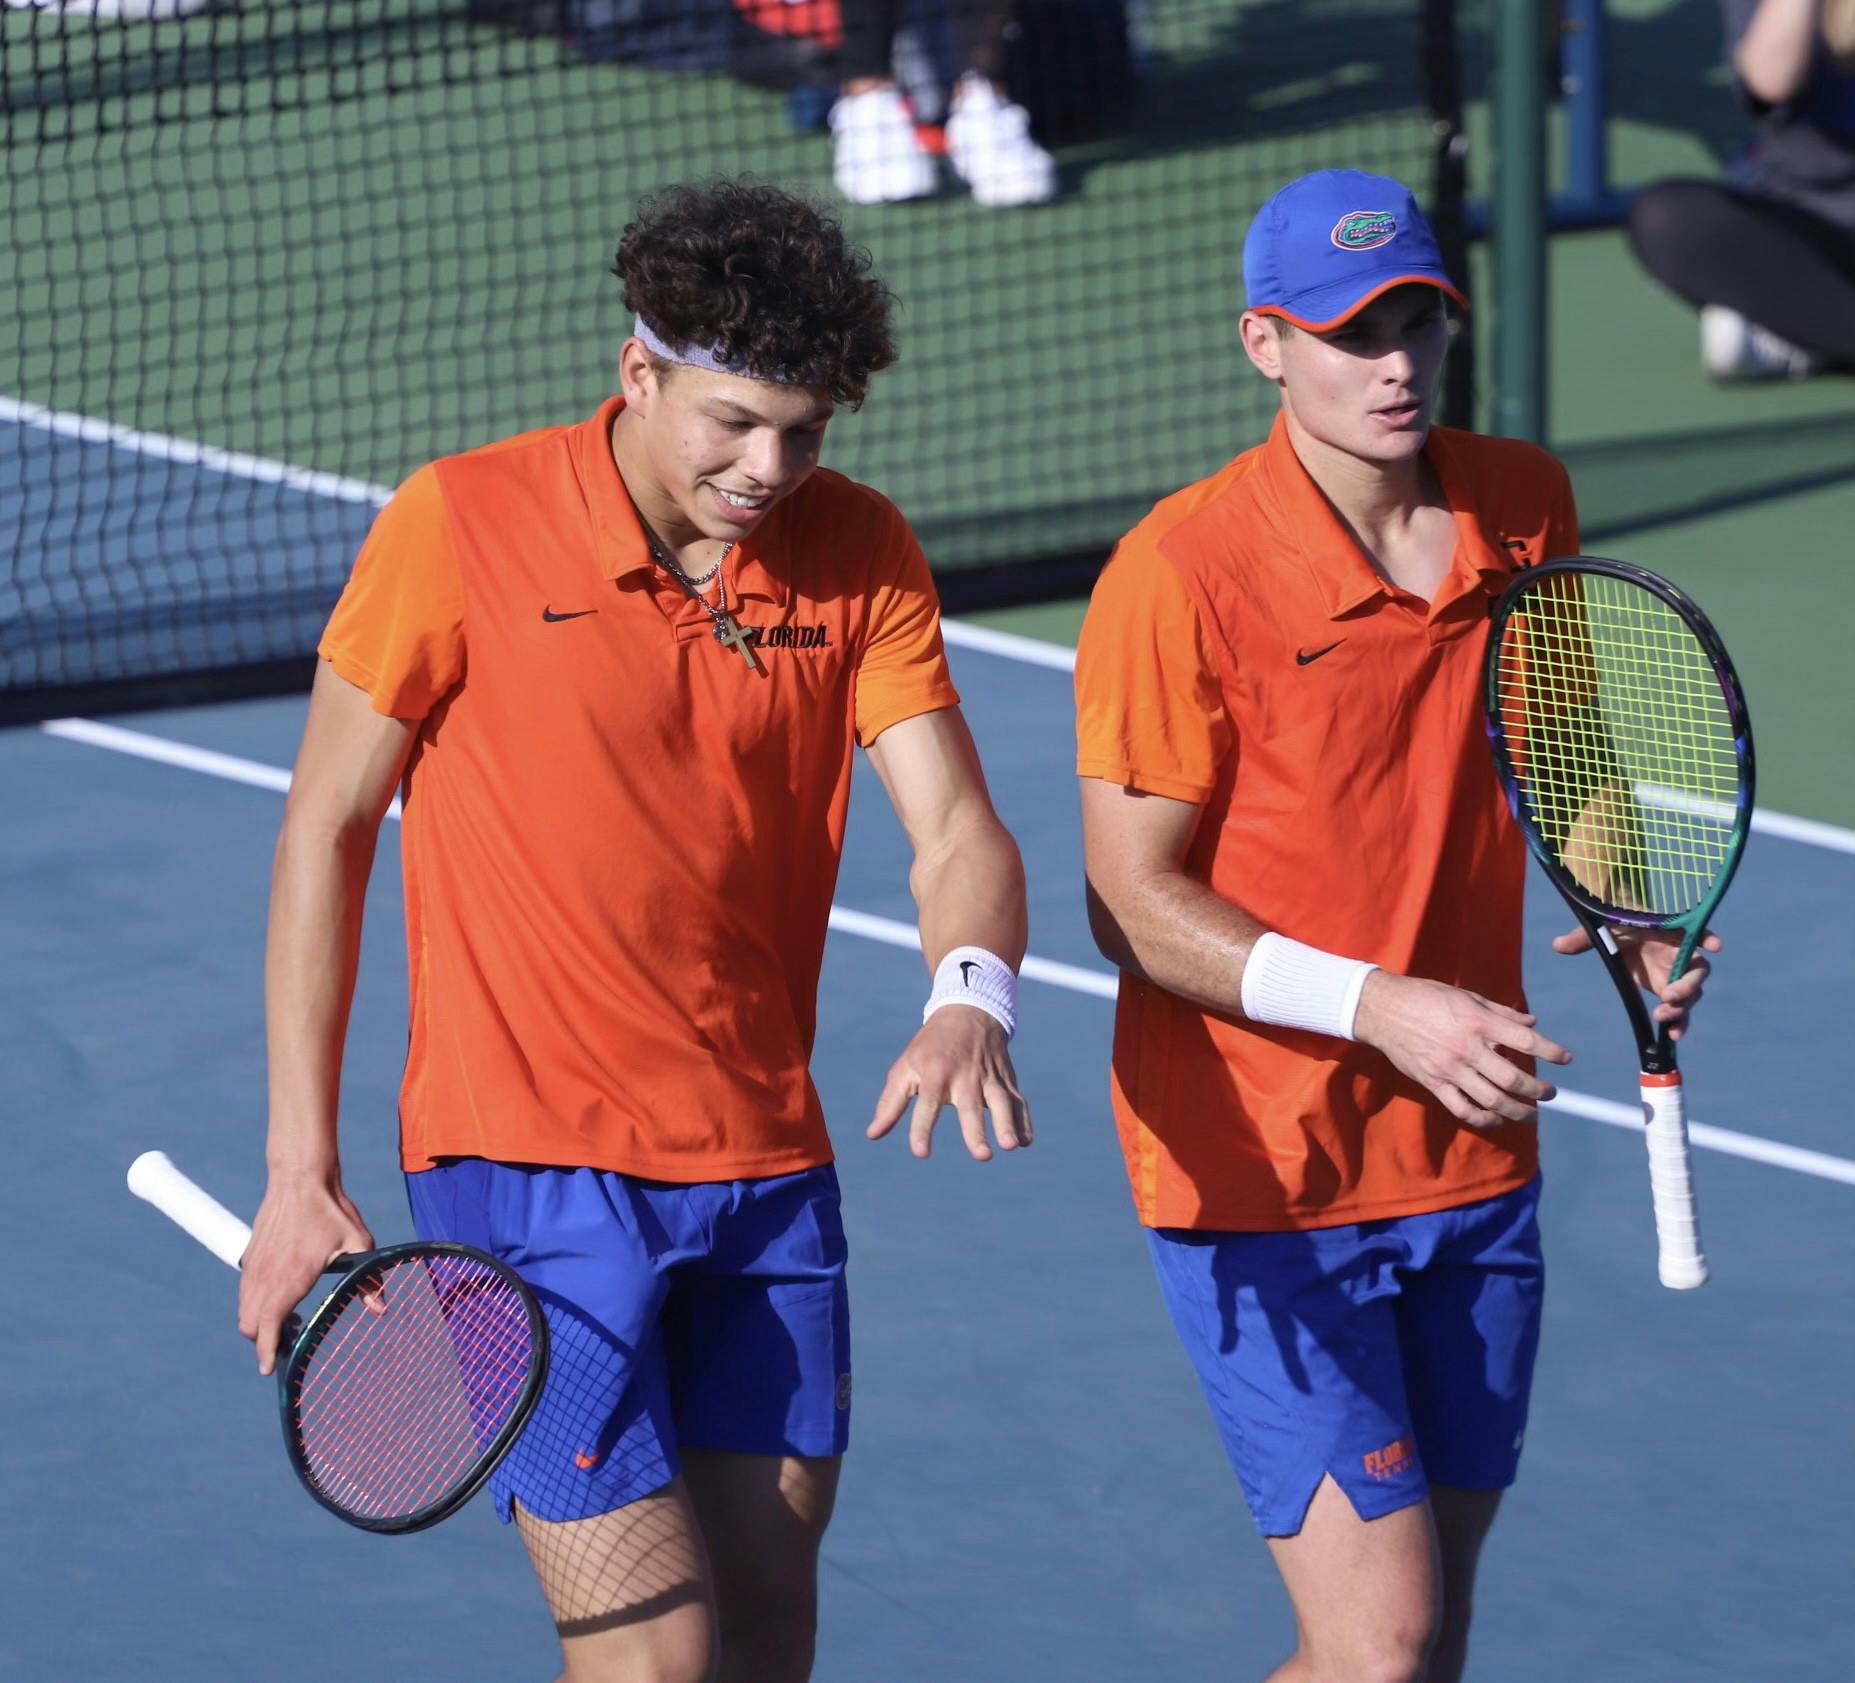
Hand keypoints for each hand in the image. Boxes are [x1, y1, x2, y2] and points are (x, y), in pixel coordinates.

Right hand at [236, 1173, 373, 1375]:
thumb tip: (382, 1310)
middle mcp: (264, 1275)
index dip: (266, 1351)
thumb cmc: (331, 1210)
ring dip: (259, 1321)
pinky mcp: (250, 1256)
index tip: (271, 1368)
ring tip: (290, 1320)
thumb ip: (368, 1280)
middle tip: (289, 1342)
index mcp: (289, 1277)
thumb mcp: (358, 1243)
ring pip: (244, 1309)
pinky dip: (256, 1302)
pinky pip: (246, 1291)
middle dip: (262, 1340)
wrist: (300, 1176)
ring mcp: (253, 1265)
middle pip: (249, 1325)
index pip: (267, 1325)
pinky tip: (282, 1294)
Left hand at [867, 1005, 1031, 1160]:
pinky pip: (1018, 1101)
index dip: (922, 1128)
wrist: (968, 1010)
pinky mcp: (1006, 1080)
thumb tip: (872, 1135)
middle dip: (976, 1131)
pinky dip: (1024, 1120)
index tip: (920, 1153)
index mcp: (935, 1073)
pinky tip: (1027, 1141)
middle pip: (970, 1106)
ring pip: (1001, 1101)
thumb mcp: (905, 1068)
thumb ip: (890, 1103)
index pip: (927, 1103)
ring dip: (1007, 1124)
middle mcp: (964, 1076)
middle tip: (983, 1156)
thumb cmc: (930, 1047)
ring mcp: (989, 1077)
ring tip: (1011, 1146)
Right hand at [1353, 971, 1571, 1127]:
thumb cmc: (1425, 997)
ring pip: (1493, 1100)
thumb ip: (1501, 1012)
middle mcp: (1467, 1048)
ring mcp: (1450, 1069)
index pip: (1525, 1040)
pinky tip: (1497, 1119)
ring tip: (1531, 1112)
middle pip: (1513, 1079)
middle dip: (1539, 1090)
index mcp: (1478, 1021)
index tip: (1565, 1058)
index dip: (1551, 1051)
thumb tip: (1532, 1023)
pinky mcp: (1433, 1083)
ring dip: (1518, 1110)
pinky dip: (1485, 1119)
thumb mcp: (1466, 996)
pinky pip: (1463, 1109)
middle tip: (1549, 1093)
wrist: (1381, 1010)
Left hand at [1553, 924, 1720, 1040]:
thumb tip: (1557, 945)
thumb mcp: (1599, 927)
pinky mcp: (1667, 990)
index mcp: (1670, 932)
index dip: (1707, 938)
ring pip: (1689, 994)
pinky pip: (1678, 1008)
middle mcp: (1679, 954)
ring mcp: (1674, 974)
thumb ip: (1582, 937)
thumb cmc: (1616, 922)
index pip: (1696, 933)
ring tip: (1664, 1020)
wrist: (1619, 928)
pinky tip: (1672, 1037)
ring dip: (1682, 1008)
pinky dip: (1678, 1022)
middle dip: (1687, 986)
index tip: (1714, 947)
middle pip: (1695, 972)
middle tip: (1668, 997)